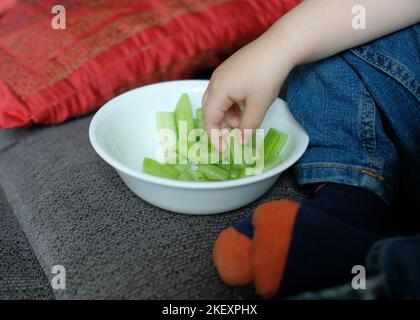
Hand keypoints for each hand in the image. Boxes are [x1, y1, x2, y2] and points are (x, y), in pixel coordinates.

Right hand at [202, 34, 294, 149]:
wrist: (279, 46)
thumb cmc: (267, 76)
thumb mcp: (258, 106)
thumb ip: (248, 127)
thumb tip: (240, 143)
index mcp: (218, 90)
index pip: (210, 120)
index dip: (215, 137)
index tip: (224, 151)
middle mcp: (215, 81)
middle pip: (210, 110)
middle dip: (221, 126)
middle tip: (235, 137)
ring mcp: (222, 74)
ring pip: (217, 102)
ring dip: (228, 116)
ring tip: (245, 121)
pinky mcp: (230, 70)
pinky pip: (224, 93)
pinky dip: (232, 105)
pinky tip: (246, 107)